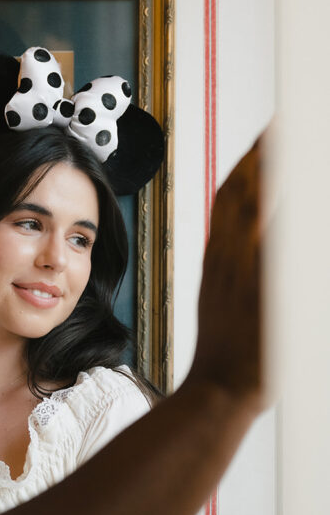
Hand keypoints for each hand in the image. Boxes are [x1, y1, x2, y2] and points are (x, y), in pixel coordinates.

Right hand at [190, 135, 264, 412]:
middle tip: (284, 126)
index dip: (249, 163)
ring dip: (271, 179)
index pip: (229, 196)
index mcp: (218, 256)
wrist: (221, 388)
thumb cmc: (225, 347)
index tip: (268, 136)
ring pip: (255, 214)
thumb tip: (249, 232)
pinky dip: (278, 224)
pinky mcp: (264, 294)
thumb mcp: (217, 292)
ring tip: (289, 146)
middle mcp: (228, 259)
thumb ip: (232, 259)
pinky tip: (298, 201)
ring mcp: (245, 274)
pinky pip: (272, 251)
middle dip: (264, 156)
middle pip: (242, 195)